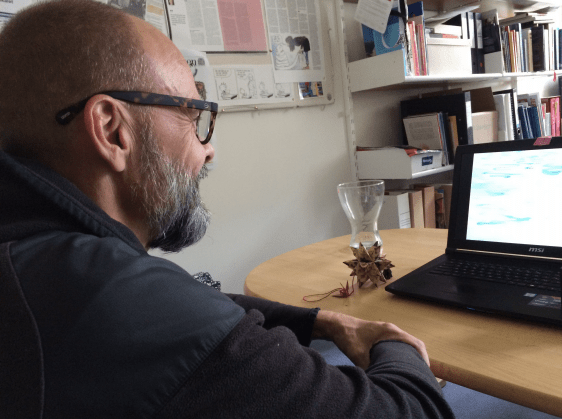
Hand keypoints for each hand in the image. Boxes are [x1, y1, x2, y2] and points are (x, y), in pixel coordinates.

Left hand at [311, 310, 428, 368]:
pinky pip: (398, 344)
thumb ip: (369, 367)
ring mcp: (387, 331)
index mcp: (390, 331)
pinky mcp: (382, 335)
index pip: (415, 343)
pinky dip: (402, 353)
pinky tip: (398, 364)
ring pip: (406, 344)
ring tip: (411, 371)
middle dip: (419, 358)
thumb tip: (379, 380)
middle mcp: (392, 330)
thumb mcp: (358, 354)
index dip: (423, 357)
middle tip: (420, 374)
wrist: (337, 325)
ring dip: (410, 356)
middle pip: (413, 344)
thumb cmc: (348, 336)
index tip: (425, 371)